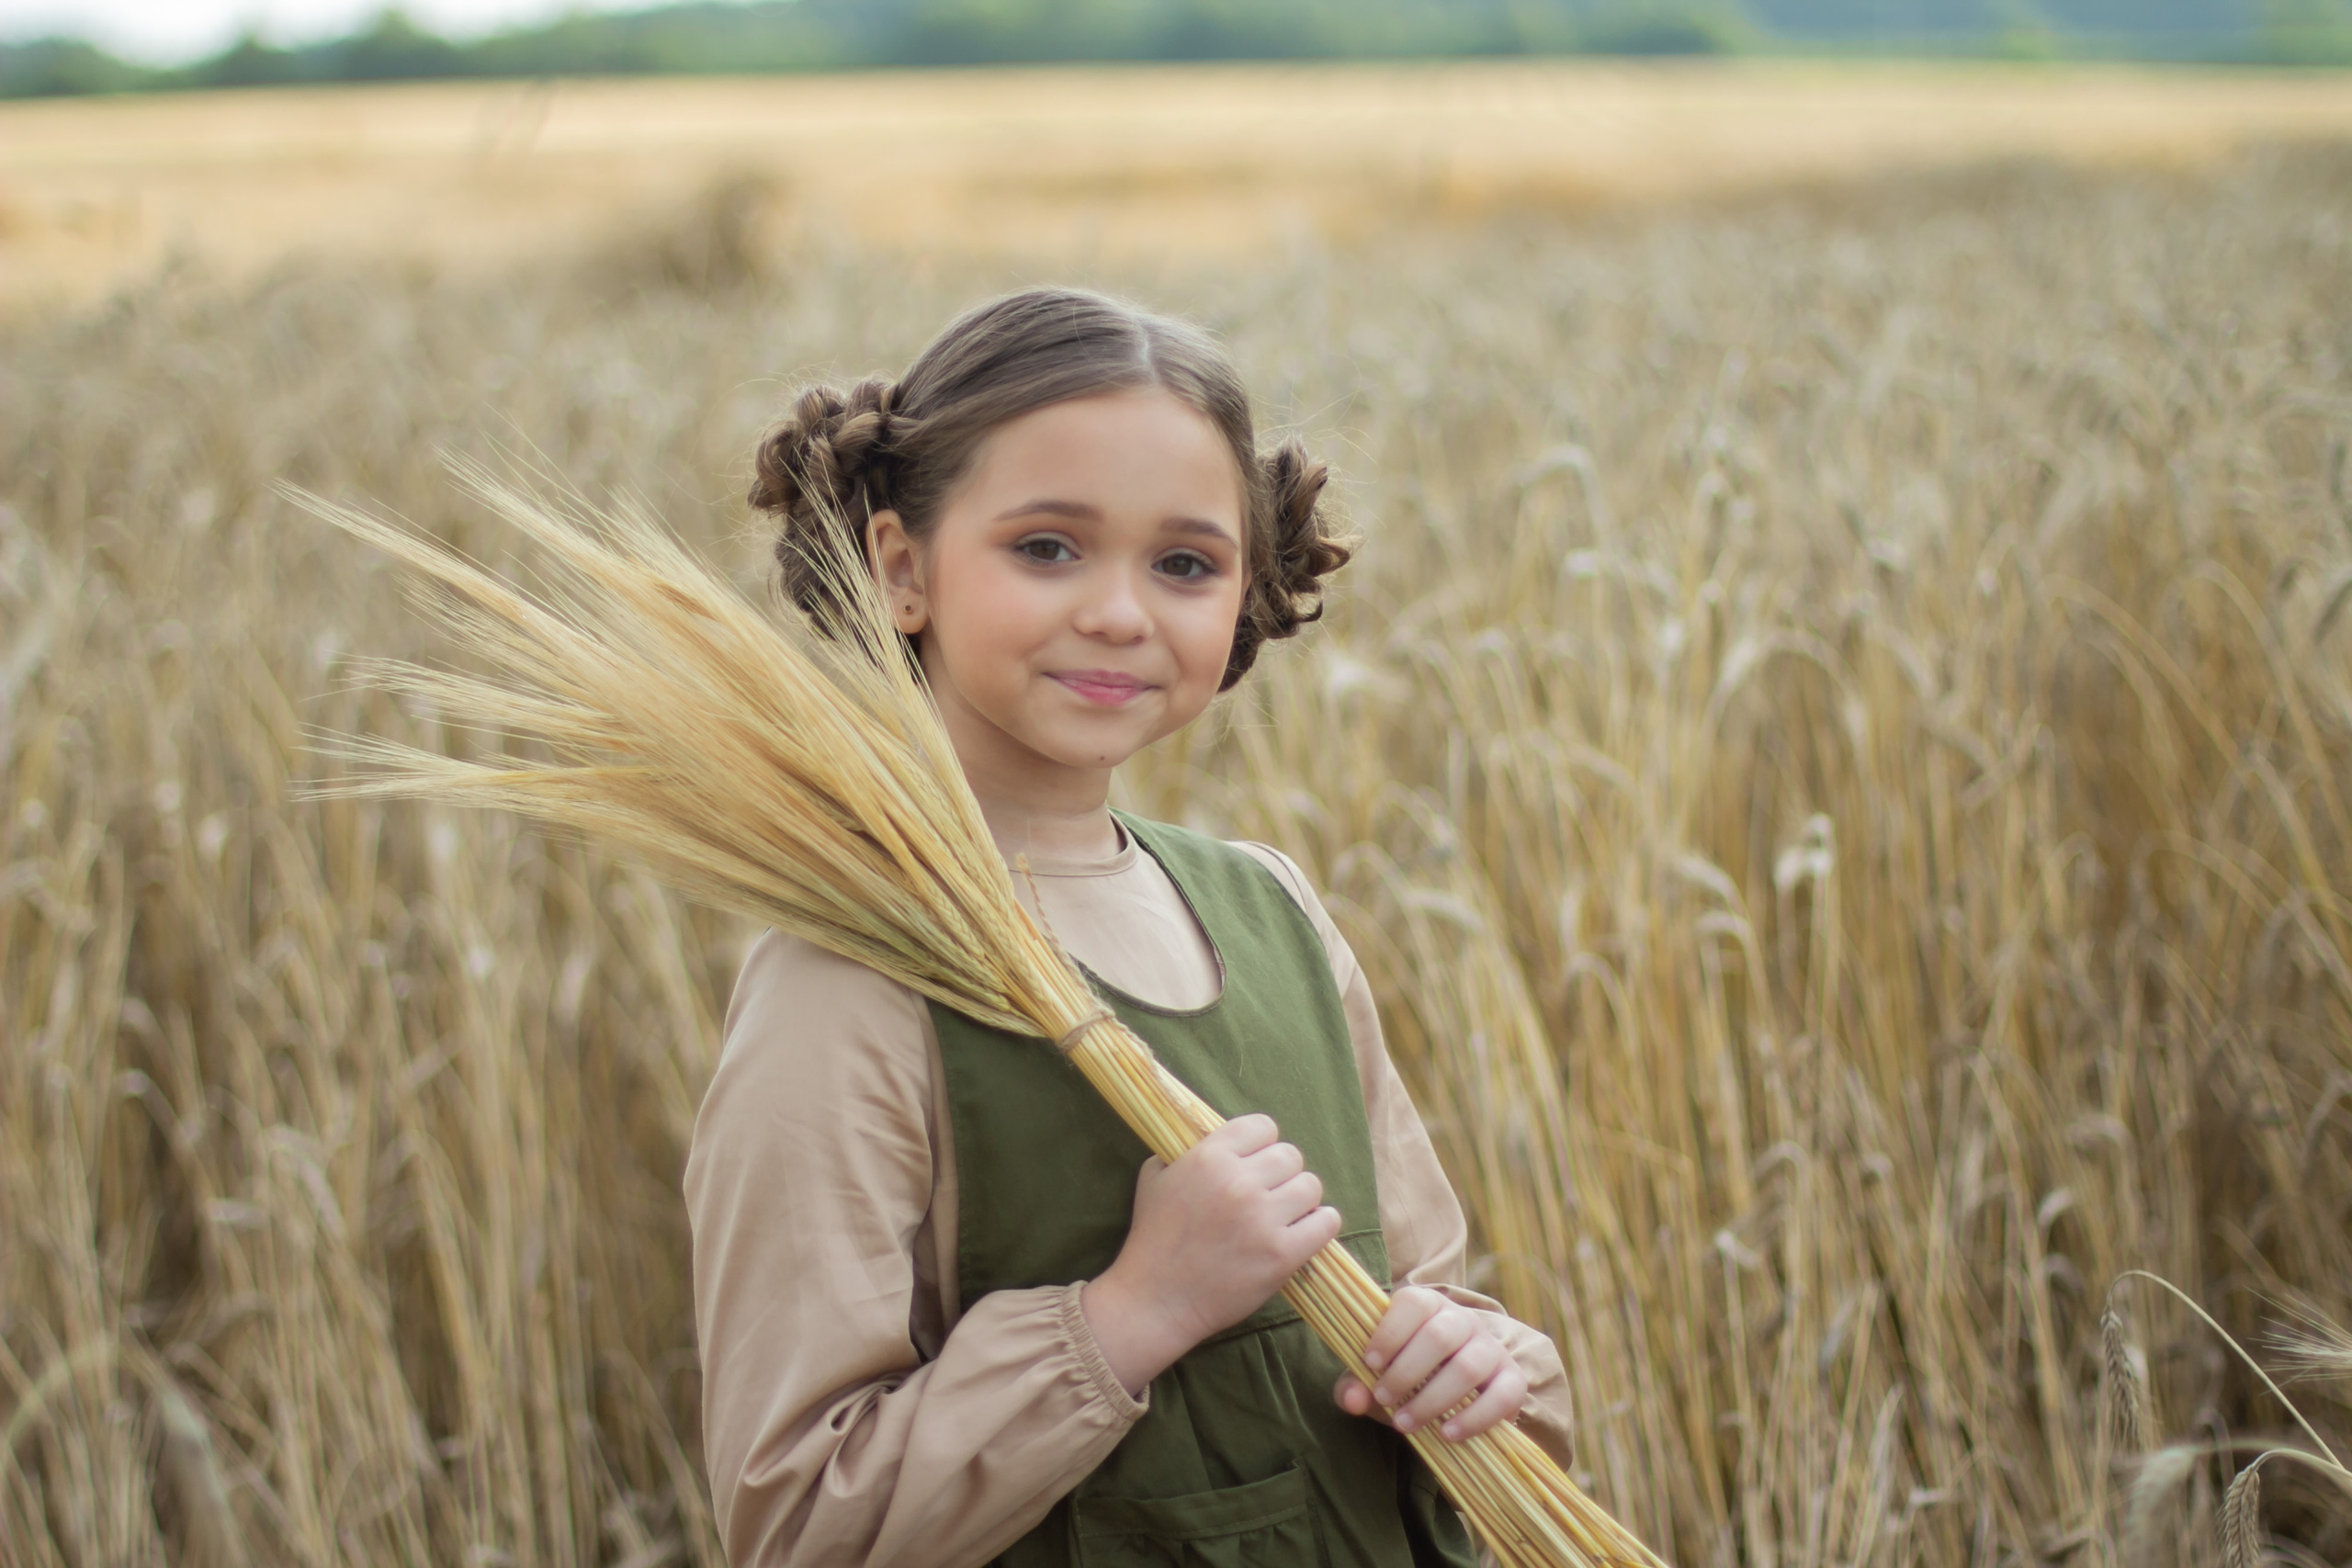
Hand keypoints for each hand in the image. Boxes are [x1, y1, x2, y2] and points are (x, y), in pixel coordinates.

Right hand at [1081, 1114, 1342, 1395]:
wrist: (1155, 1300)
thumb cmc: (1154, 1237)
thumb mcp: (1155, 1176)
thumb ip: (1187, 1149)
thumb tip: (1223, 1138)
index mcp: (1209, 1157)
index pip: (1263, 1126)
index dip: (1261, 1144)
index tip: (1255, 1163)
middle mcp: (1238, 1182)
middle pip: (1291, 1155)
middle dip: (1281, 1173)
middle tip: (1268, 1194)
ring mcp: (1262, 1219)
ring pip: (1311, 1186)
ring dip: (1301, 1199)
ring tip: (1285, 1214)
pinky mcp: (1282, 1255)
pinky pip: (1327, 1223)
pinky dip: (1321, 1224)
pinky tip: (1306, 1230)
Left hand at [1333, 1286, 1526, 1441]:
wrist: (1454, 1396)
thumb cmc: (1407, 1378)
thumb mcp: (1377, 1378)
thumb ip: (1355, 1384)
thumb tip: (1352, 1400)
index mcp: (1429, 1306)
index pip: (1414, 1302)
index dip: (1390, 1331)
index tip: (1369, 1363)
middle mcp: (1464, 1320)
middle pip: (1440, 1335)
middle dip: (1406, 1371)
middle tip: (1383, 1399)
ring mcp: (1492, 1349)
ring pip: (1468, 1366)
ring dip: (1432, 1400)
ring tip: (1404, 1425)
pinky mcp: (1513, 1380)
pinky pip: (1502, 1396)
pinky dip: (1473, 1418)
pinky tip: (1446, 1435)